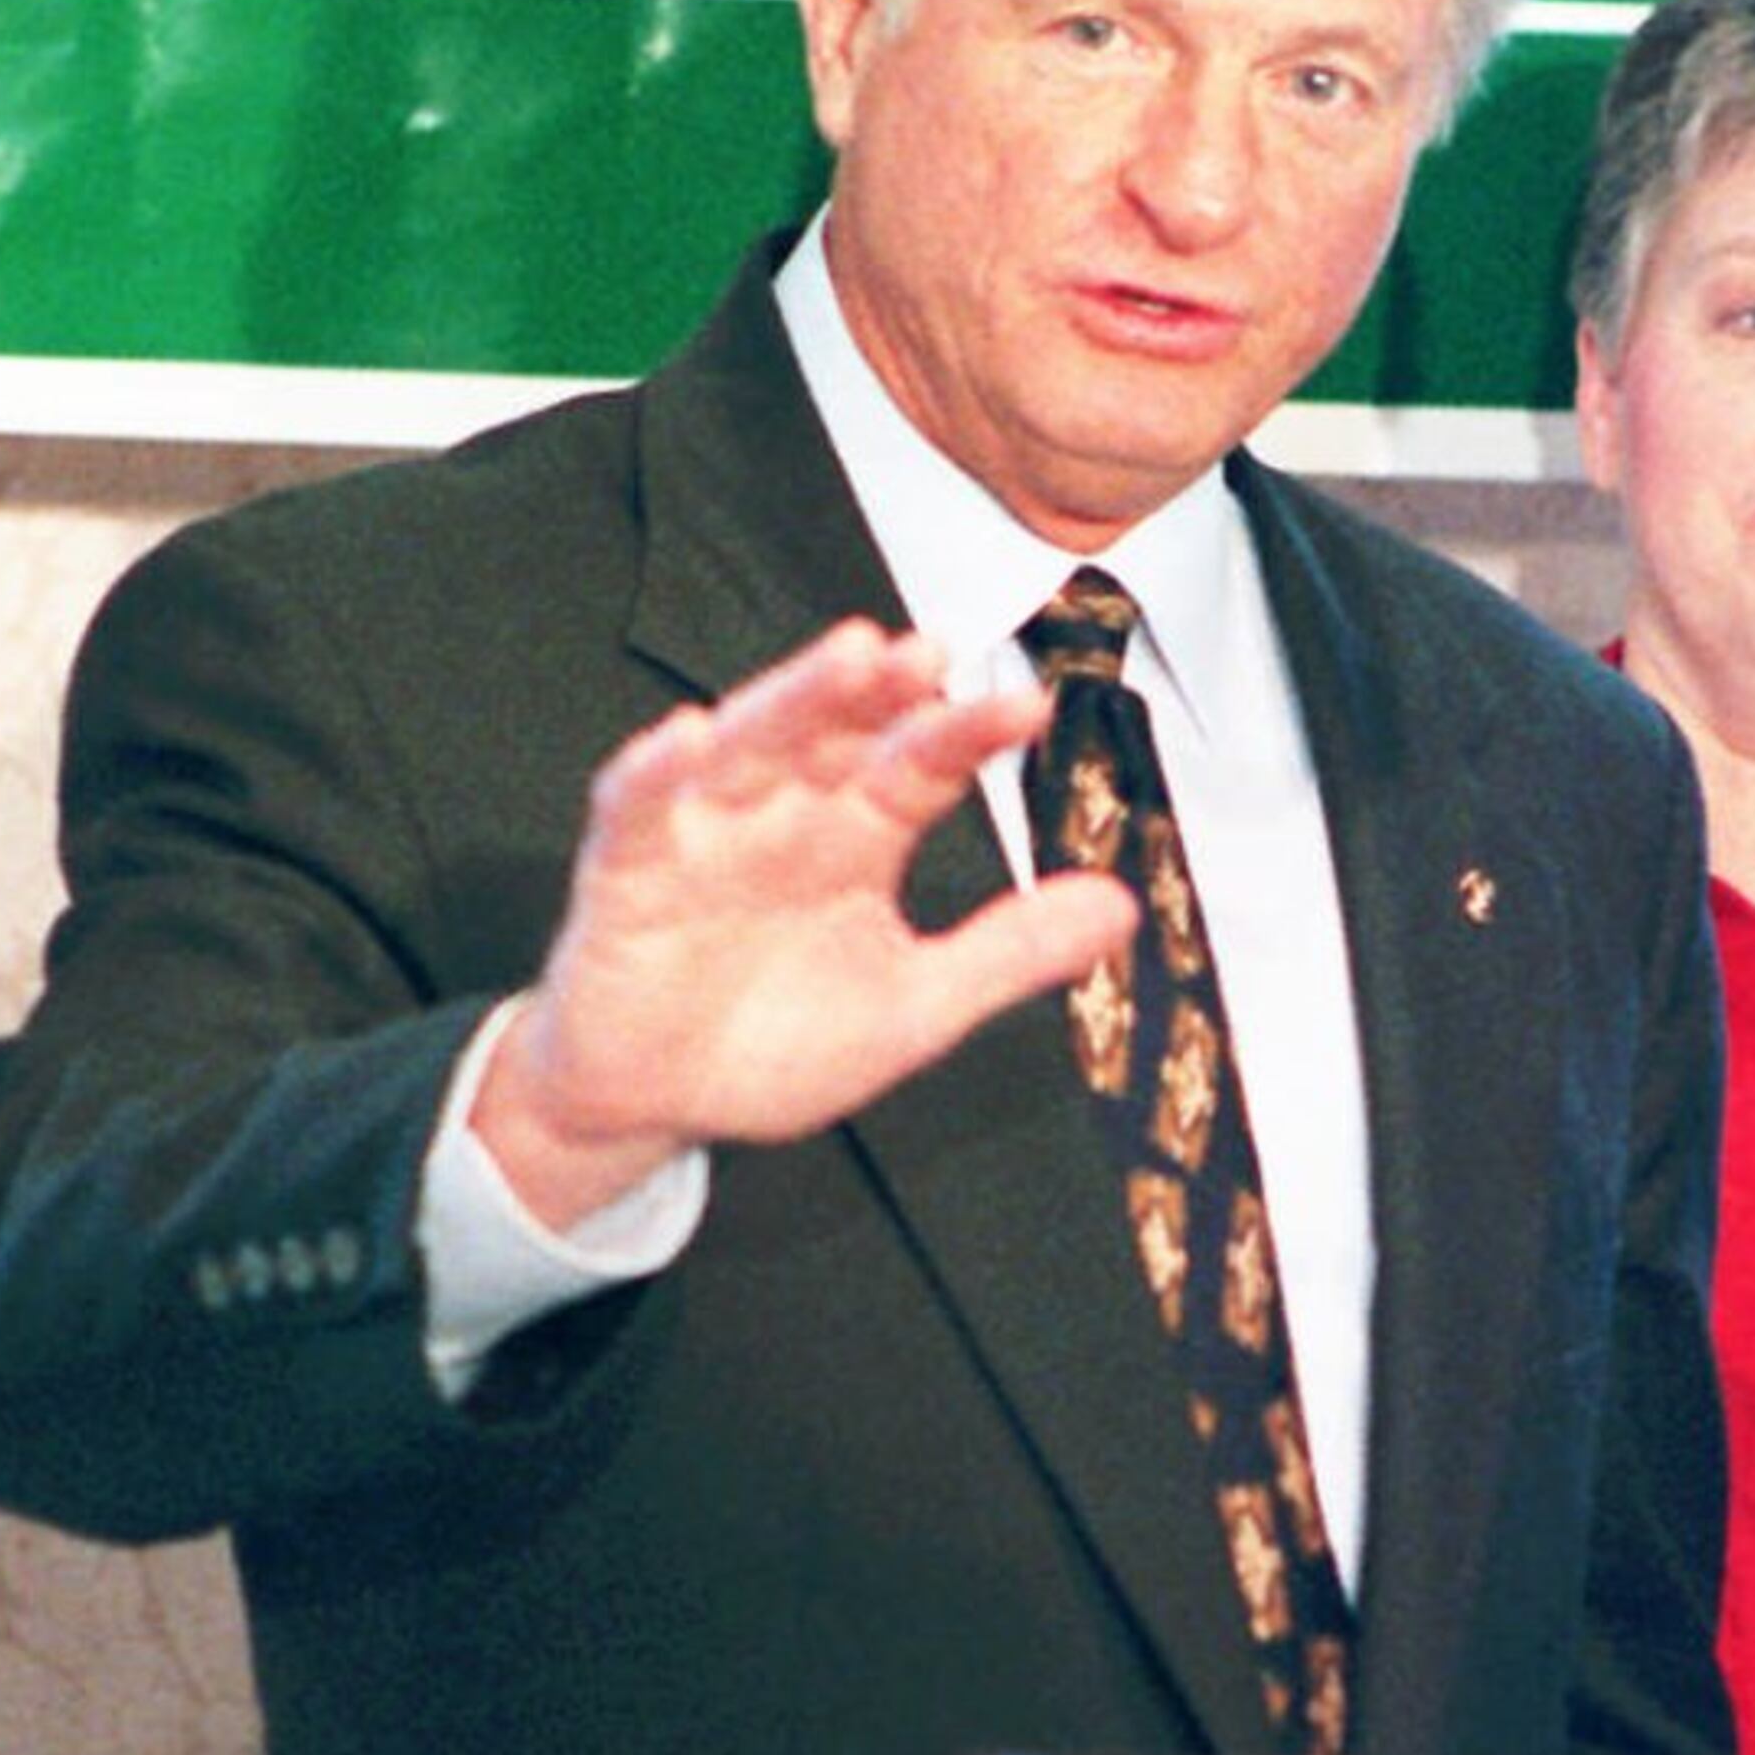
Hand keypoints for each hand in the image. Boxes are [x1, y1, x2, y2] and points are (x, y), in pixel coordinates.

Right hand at [471, 619, 1132, 1228]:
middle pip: (837, 731)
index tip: (1028, 709)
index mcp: (859, 835)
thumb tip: (1125, 906)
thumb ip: (1008, 953)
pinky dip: (658, 770)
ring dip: (796, 698)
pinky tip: (689, 736)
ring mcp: (706, 829)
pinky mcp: (629, 866)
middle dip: (881, 691)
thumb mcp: (914, 1008)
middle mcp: (787, 811)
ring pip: (751, 742)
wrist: (662, 1103)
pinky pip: (639, 806)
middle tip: (933, 651)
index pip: (922, 766)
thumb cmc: (779, 1042)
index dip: (967, 735)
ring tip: (851, 656)